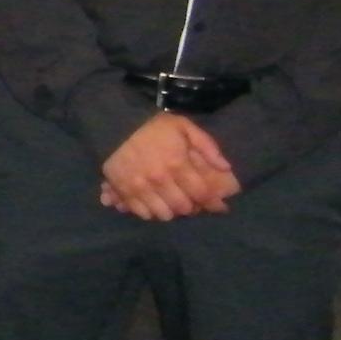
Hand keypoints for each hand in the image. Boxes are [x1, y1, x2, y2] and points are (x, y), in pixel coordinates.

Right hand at [99, 114, 237, 220]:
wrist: (115, 125)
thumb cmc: (154, 127)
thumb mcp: (184, 127)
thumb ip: (207, 146)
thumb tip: (226, 168)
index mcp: (177, 164)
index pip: (201, 194)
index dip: (213, 203)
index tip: (219, 206)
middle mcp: (159, 180)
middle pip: (183, 208)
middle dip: (192, 207)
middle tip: (193, 201)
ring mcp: (139, 187)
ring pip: (163, 214)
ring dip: (172, 211)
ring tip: (173, 202)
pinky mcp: (123, 192)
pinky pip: (142, 213)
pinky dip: (152, 212)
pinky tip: (155, 202)